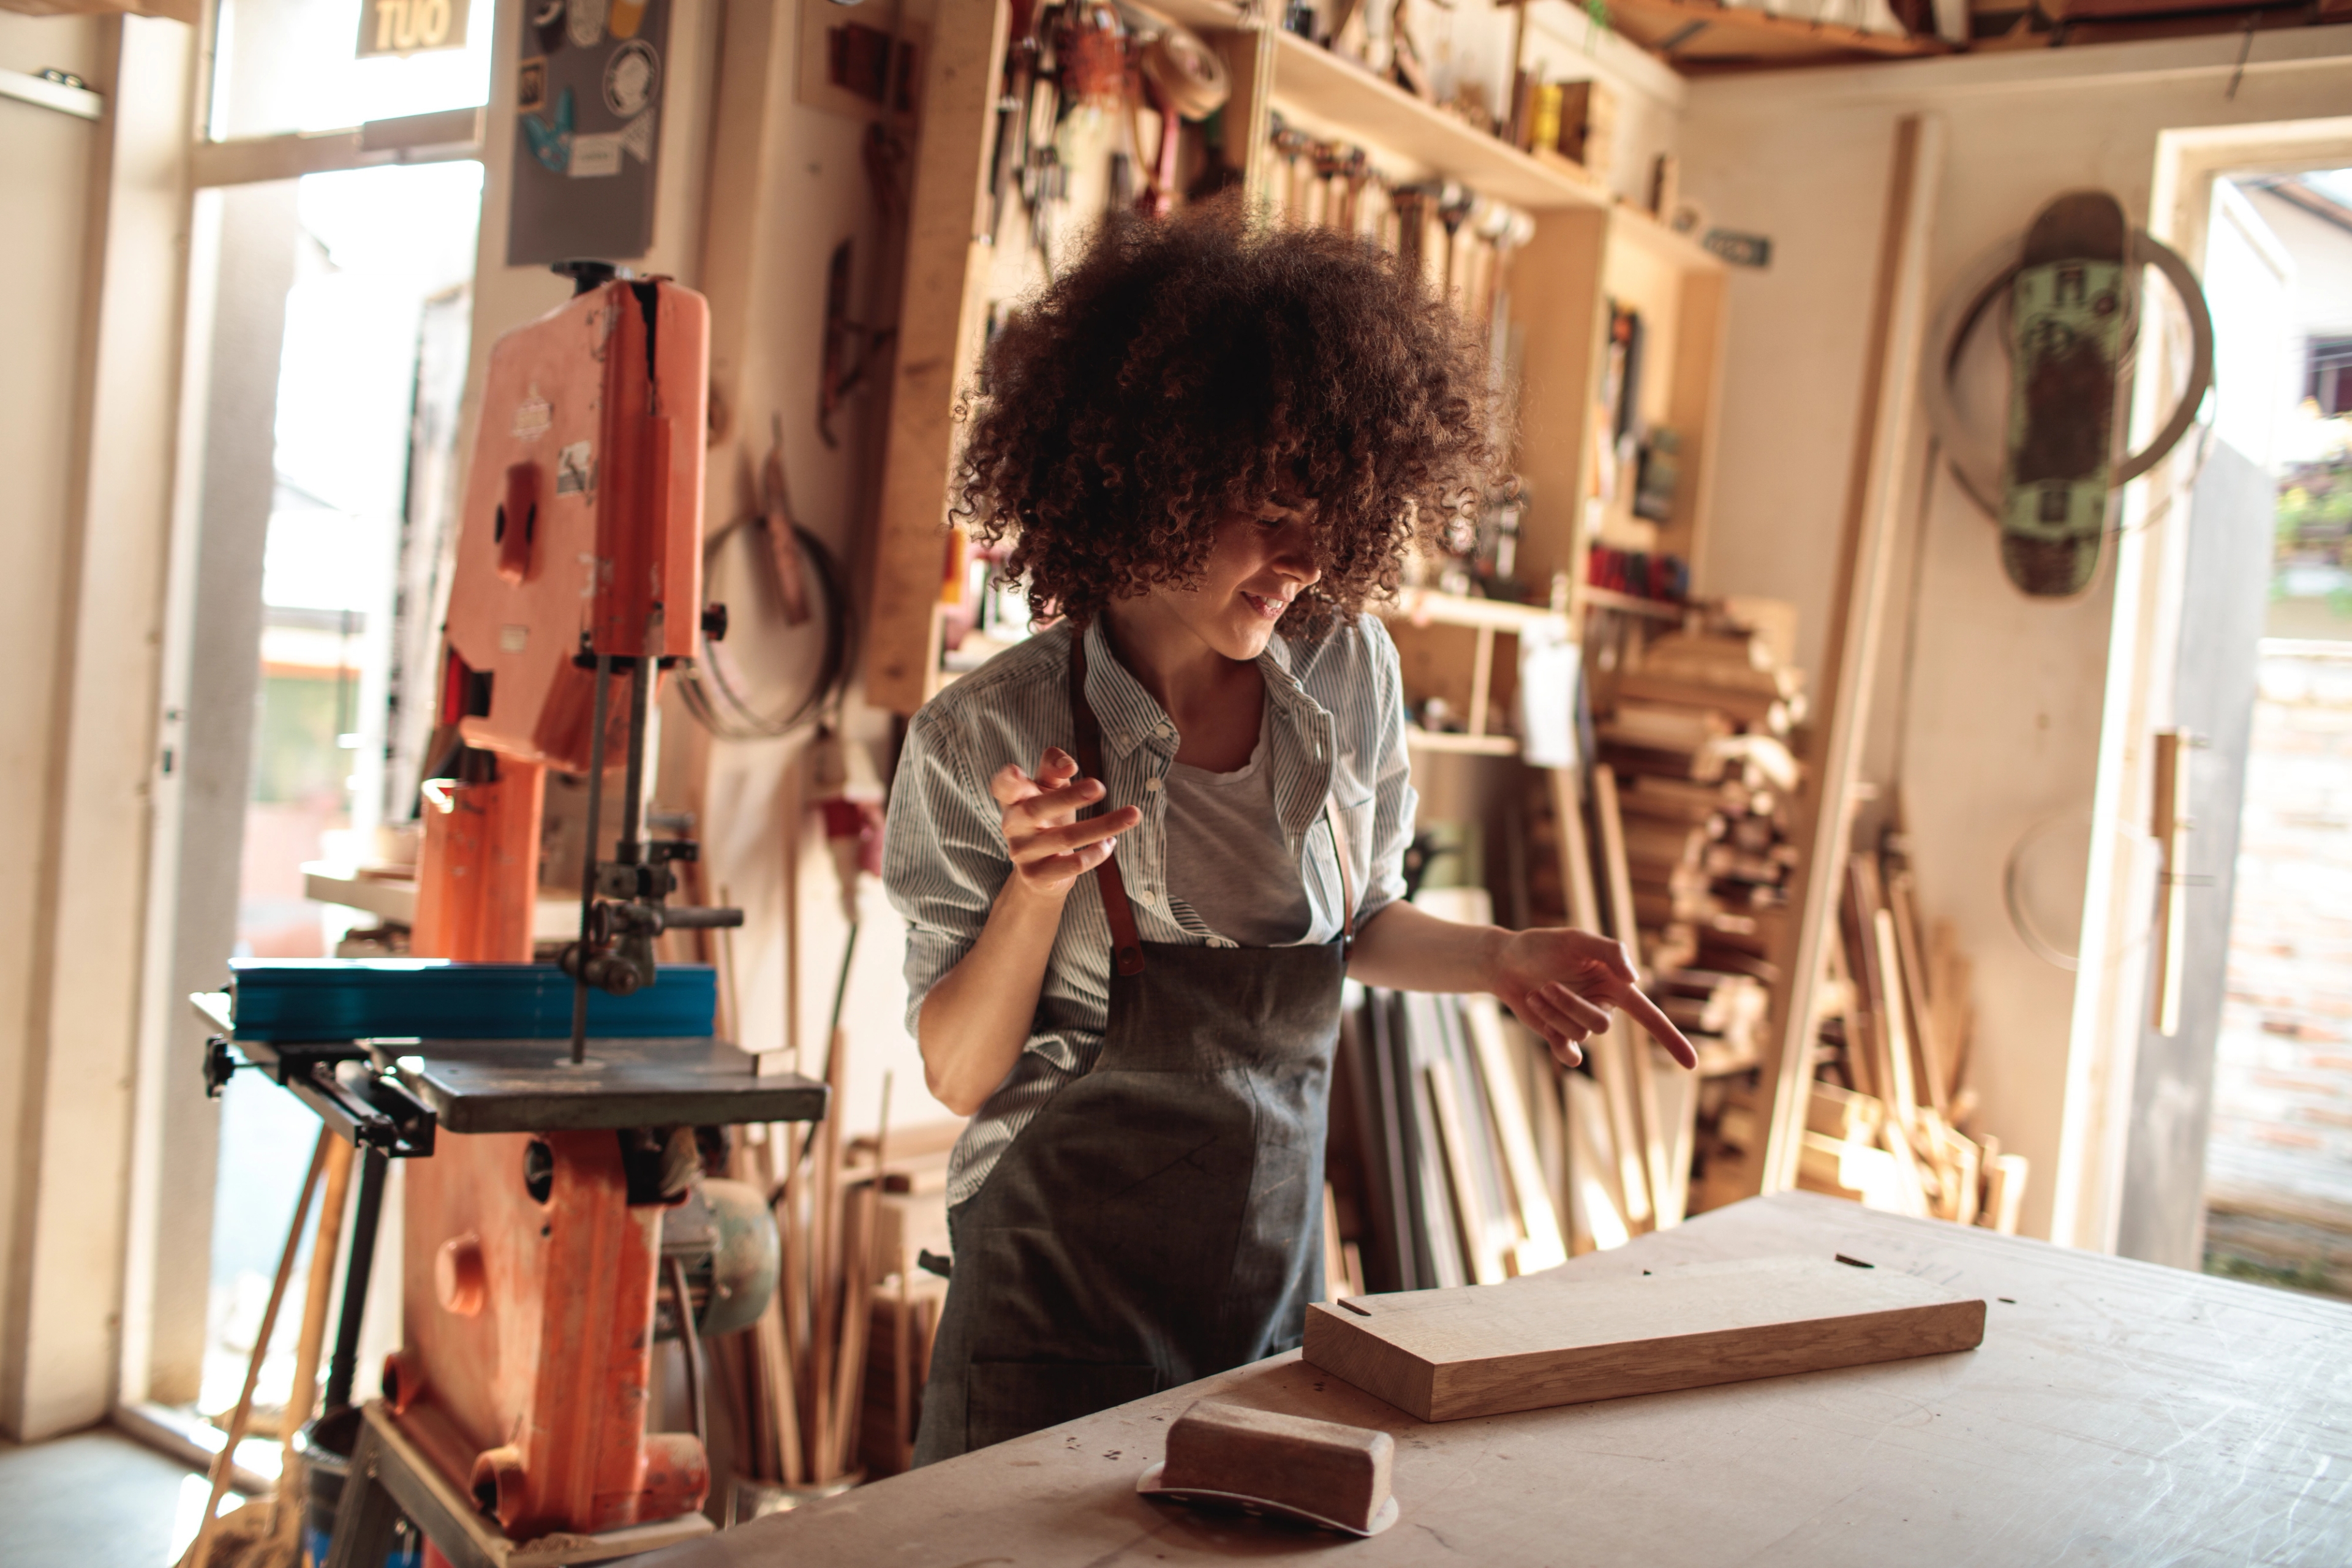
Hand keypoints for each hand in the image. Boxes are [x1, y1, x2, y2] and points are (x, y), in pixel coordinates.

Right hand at [991, 748, 1141, 901]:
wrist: (1042, 872)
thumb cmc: (1048, 817)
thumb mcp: (1048, 789)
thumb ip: (1054, 768)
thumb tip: (1069, 765)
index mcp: (1014, 801)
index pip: (1002, 787)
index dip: (1005, 780)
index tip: (1017, 771)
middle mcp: (1013, 826)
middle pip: (1037, 809)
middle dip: (1069, 797)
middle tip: (1100, 786)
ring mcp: (1023, 853)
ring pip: (1065, 838)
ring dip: (1103, 825)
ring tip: (1133, 814)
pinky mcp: (1037, 876)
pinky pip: (1072, 865)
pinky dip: (1097, 853)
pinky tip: (1111, 843)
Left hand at [1489, 927, 1697, 1070]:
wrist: (1506, 961)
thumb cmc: (1541, 946)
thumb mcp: (1575, 938)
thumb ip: (1609, 951)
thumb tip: (1636, 978)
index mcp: (1614, 985)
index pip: (1650, 1016)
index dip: (1671, 1040)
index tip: (1691, 1065)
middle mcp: (1602, 1006)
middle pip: (1602, 1025)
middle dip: (1571, 1005)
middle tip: (1546, 985)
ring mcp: (1580, 1023)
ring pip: (1579, 1034)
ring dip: (1553, 1013)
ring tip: (1535, 992)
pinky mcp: (1558, 1035)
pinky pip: (1570, 1056)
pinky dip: (1560, 1047)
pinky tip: (1546, 1029)